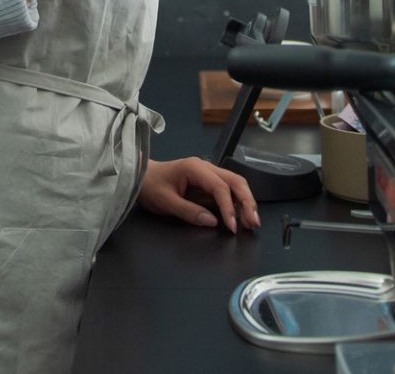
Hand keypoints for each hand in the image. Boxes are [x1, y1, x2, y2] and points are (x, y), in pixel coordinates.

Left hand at [138, 157, 259, 233]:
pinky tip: (241, 217)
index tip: (232, 227)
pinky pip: (227, 191)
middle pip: (235, 181)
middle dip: (247, 202)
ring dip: (246, 202)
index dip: (229, 207)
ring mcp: (208, 174)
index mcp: (195, 169)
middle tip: (253, 223)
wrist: (140, 177)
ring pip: (235, 184)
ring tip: (252, 222)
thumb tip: (213, 222)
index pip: (220, 187)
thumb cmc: (151, 187)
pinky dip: (237, 203)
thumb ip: (189, 212)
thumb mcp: (165, 202)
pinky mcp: (208, 183)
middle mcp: (206, 168)